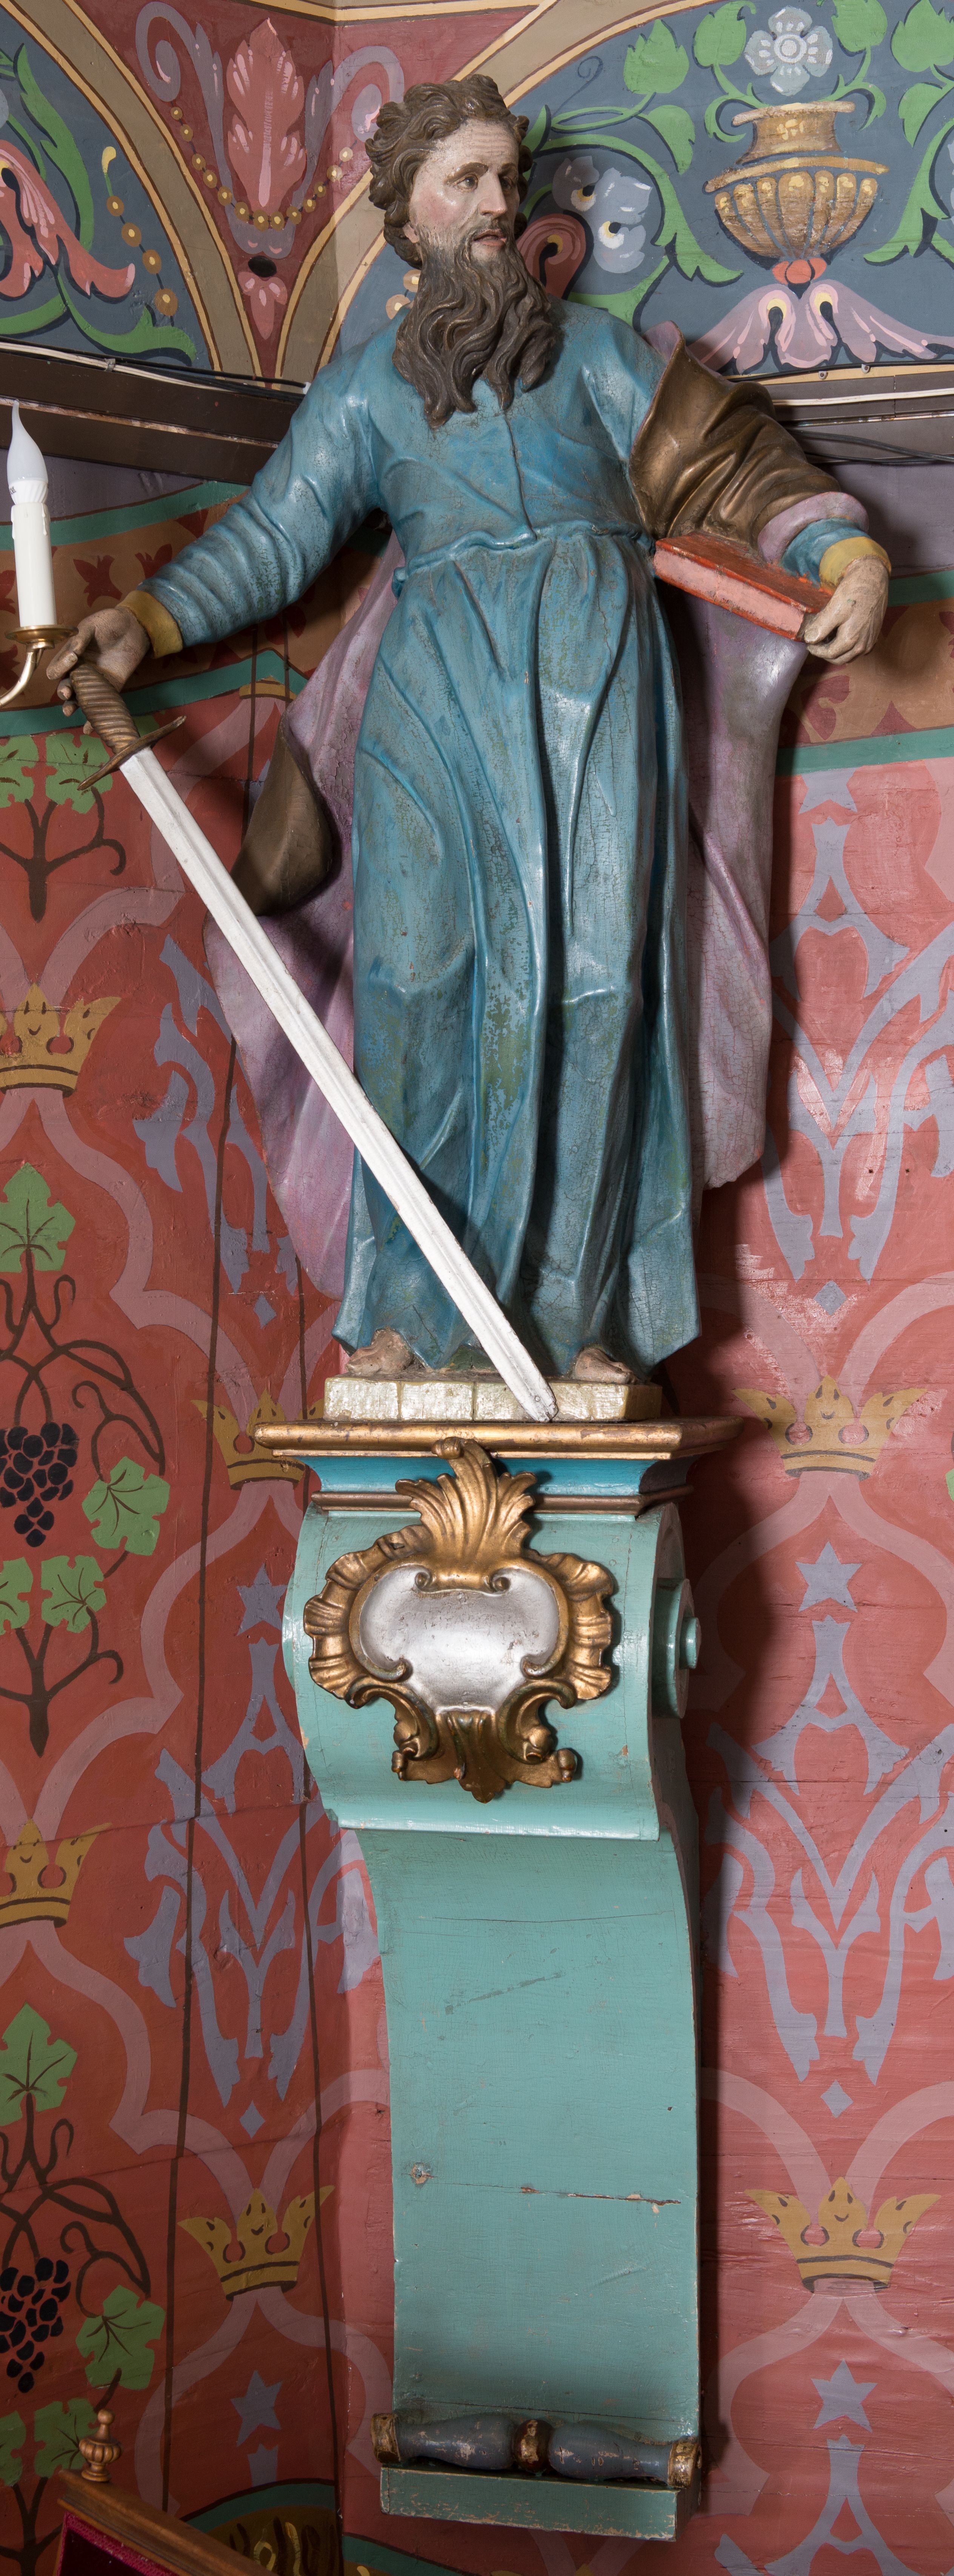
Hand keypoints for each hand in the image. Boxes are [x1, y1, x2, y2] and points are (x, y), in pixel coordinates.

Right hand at [47, 608, 150, 725]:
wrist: (133, 627)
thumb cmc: (109, 622)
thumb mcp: (91, 626)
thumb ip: (80, 639)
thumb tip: (72, 653)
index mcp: (72, 655)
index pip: (59, 667)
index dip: (59, 669)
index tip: (67, 665)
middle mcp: (81, 670)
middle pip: (67, 685)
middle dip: (64, 691)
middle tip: (66, 693)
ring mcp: (95, 681)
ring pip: (80, 698)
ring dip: (73, 707)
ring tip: (69, 711)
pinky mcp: (111, 688)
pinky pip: (101, 705)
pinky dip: (94, 718)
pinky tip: (90, 728)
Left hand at [802, 556, 887, 665]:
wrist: (874, 579)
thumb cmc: (855, 591)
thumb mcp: (834, 608)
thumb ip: (821, 627)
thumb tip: (809, 639)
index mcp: (851, 639)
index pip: (829, 654)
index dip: (816, 650)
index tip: (808, 643)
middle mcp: (863, 645)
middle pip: (839, 658)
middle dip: (825, 653)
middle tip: (815, 643)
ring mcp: (870, 641)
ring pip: (849, 656)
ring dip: (837, 652)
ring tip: (827, 639)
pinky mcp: (874, 636)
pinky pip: (859, 649)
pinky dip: (848, 648)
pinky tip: (842, 636)